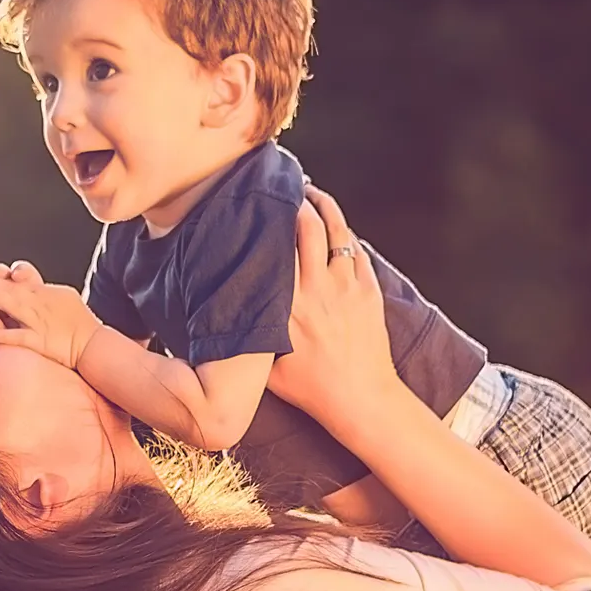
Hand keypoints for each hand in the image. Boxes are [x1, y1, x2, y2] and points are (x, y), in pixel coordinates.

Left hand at [0, 260, 101, 368]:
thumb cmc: (79, 323)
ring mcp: (38, 323)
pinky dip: (4, 335)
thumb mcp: (63, 299)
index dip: (0, 276)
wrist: (93, 346)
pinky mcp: (40, 342)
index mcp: (43, 294)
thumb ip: (42, 293)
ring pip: (13, 306)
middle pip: (10, 290)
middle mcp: (39, 305)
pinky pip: (20, 337)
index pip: (20, 279)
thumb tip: (25, 285)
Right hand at [268, 185, 401, 424]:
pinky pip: (355, 249)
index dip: (266, 220)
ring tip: (310, 194)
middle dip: (295, 200)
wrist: (359, 398)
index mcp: (285, 306)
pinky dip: (343, 231)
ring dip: (322, 205)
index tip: (255, 207)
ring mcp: (346, 287)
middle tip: (285, 191)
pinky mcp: (369, 291)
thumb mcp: (264, 364)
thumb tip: (221, 312)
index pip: (273, 247)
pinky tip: (333, 224)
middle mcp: (315, 289)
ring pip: (335, 229)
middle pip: (305, 225)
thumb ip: (245, 334)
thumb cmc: (308, 387)